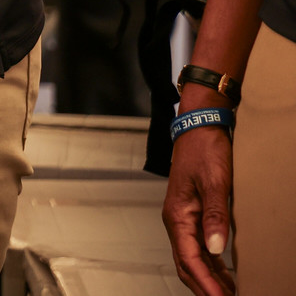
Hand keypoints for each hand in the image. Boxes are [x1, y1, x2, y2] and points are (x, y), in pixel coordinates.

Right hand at [164, 112, 235, 295]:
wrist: (200, 126)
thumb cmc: (204, 149)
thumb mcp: (215, 182)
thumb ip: (214, 216)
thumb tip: (216, 249)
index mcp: (176, 214)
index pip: (189, 260)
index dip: (205, 284)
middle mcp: (176, 219)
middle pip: (185, 265)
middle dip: (203, 288)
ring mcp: (183, 218)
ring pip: (192, 259)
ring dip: (208, 280)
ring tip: (229, 294)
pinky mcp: (193, 214)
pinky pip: (198, 248)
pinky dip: (210, 266)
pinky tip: (225, 274)